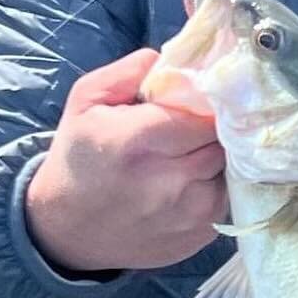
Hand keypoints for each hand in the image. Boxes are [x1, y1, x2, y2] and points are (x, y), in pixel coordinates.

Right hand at [24, 48, 226, 272]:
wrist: (66, 230)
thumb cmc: (78, 158)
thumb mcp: (86, 101)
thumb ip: (128, 72)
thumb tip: (172, 60)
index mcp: (137, 140)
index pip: (206, 112)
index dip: (208, 104)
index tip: (200, 102)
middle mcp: (167, 181)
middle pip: (223, 140)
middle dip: (214, 130)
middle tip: (195, 127)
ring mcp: (187, 215)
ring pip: (231, 170)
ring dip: (216, 159)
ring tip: (189, 155)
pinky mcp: (198, 237)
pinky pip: (226, 200)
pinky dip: (214, 187)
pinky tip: (187, 184)